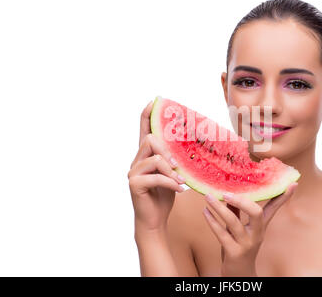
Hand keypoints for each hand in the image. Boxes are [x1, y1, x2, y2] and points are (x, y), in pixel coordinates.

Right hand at [128, 101, 185, 235]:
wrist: (154, 220)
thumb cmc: (164, 196)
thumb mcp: (172, 175)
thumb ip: (174, 161)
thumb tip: (188, 150)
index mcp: (145, 156)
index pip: (144, 131)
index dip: (147, 115)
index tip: (154, 101)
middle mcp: (136, 161)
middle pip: (150, 141)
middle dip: (168, 151)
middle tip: (179, 165)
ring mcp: (133, 172)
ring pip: (154, 158)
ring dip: (171, 169)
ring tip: (181, 180)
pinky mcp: (135, 184)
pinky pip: (156, 176)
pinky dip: (170, 182)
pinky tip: (179, 189)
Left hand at [202, 183, 297, 276]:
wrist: (239, 274)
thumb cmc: (239, 246)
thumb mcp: (241, 228)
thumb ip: (237, 212)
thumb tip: (229, 194)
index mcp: (261, 226)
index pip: (274, 208)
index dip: (283, 197)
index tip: (293, 184)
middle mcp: (257, 234)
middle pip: (256, 213)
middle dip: (241, 201)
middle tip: (225, 192)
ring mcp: (246, 244)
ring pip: (233, 222)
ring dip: (219, 208)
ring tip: (208, 197)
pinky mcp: (234, 252)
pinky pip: (221, 234)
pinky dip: (212, 221)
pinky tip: (205, 212)